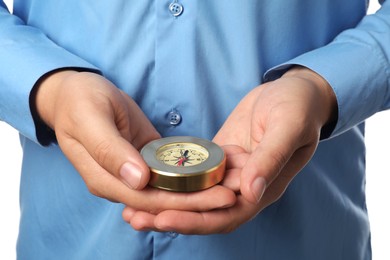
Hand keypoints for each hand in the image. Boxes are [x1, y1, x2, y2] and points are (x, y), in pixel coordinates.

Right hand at [34, 71, 235, 213]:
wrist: (76, 92)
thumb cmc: (80, 103)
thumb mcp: (90, 120)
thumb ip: (109, 151)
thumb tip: (137, 180)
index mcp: (105, 180)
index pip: (149, 201)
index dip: (184, 203)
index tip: (217, 198)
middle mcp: (121, 183)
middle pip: (164, 200)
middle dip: (199, 201)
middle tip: (232, 194)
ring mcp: (134, 173)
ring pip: (169, 190)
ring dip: (198, 192)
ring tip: (229, 187)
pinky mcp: (145, 160)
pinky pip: (169, 173)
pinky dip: (190, 176)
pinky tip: (213, 173)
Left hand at [122, 67, 336, 233]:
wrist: (295, 92)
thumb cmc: (298, 108)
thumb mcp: (288, 128)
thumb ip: (270, 159)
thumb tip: (250, 193)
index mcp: (263, 188)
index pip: (226, 215)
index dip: (196, 220)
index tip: (164, 218)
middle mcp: (243, 187)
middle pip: (204, 211)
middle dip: (171, 216)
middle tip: (135, 216)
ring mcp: (229, 172)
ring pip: (195, 195)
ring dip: (166, 202)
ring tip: (132, 205)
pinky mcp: (219, 156)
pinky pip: (193, 172)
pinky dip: (173, 179)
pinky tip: (149, 177)